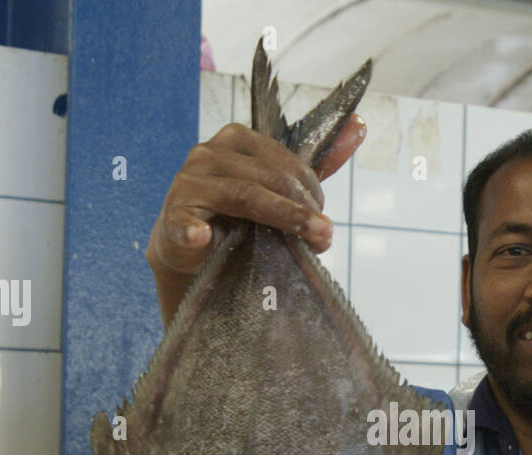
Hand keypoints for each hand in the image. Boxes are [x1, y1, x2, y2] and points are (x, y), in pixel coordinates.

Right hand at [146, 114, 366, 325]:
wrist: (191, 250)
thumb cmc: (238, 216)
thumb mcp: (278, 189)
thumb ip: (315, 164)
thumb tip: (360, 126)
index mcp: (236, 140)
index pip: (282, 159)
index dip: (310, 189)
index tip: (326, 219)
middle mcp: (209, 154)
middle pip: (266, 177)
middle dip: (302, 209)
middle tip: (324, 235)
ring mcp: (187, 185)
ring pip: (241, 196)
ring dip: (280, 220)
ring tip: (307, 243)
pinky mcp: (172, 219)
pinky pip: (183, 223)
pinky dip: (193, 231)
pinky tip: (202, 238)